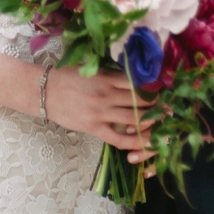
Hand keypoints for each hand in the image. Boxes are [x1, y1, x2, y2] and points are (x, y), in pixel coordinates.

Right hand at [43, 65, 157, 165]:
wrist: (43, 91)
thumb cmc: (65, 76)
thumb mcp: (89, 69)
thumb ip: (110, 73)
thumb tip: (132, 76)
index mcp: (107, 77)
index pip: (138, 83)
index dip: (154, 88)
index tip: (165, 91)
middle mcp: (108, 94)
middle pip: (141, 101)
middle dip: (158, 106)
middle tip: (171, 111)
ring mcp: (101, 112)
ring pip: (134, 120)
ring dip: (150, 124)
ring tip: (162, 127)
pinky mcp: (94, 128)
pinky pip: (119, 138)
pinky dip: (133, 142)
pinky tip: (142, 144)